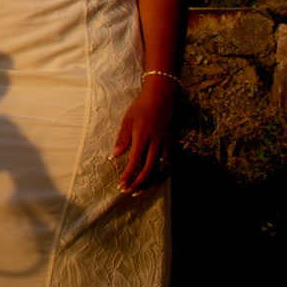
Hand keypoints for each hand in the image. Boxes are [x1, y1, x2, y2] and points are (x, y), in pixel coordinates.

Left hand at [112, 76, 175, 192]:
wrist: (161, 95)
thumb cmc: (141, 106)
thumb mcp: (127, 120)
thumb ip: (122, 139)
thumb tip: (114, 156)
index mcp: (142, 136)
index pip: (135, 161)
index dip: (129, 175)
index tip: (122, 184)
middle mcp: (155, 141)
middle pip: (148, 169)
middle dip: (138, 182)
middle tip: (129, 191)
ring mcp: (166, 142)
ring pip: (160, 168)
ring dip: (150, 181)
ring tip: (141, 190)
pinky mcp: (172, 141)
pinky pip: (168, 161)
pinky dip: (162, 172)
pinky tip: (156, 178)